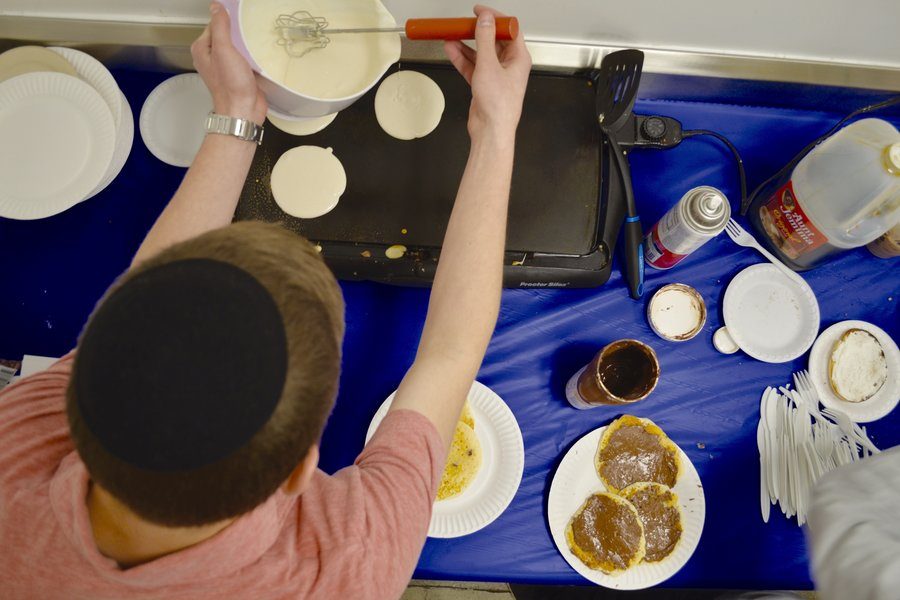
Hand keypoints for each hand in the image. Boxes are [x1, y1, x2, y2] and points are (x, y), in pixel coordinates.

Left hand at [191, 2, 266, 123]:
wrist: (243, 111)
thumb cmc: (231, 84)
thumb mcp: (223, 50)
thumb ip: (220, 27)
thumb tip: (216, 6)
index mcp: (202, 49)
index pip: (214, 24)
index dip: (228, 20)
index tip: (242, 19)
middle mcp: (212, 57)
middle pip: (227, 35)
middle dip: (239, 32)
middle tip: (252, 29)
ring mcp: (226, 66)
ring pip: (238, 47)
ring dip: (248, 44)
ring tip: (258, 40)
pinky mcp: (240, 74)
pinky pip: (246, 58)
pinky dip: (253, 55)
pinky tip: (261, 53)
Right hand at [443, 5, 531, 143]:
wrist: (491, 130)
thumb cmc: (499, 105)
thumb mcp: (489, 65)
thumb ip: (485, 39)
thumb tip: (485, 19)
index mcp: (519, 58)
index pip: (509, 29)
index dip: (495, 17)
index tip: (480, 12)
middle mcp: (509, 65)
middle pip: (493, 40)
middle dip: (477, 31)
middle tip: (463, 23)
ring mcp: (496, 75)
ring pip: (480, 53)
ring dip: (466, 44)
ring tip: (452, 35)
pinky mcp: (484, 84)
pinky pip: (473, 66)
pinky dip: (462, 58)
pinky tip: (451, 50)